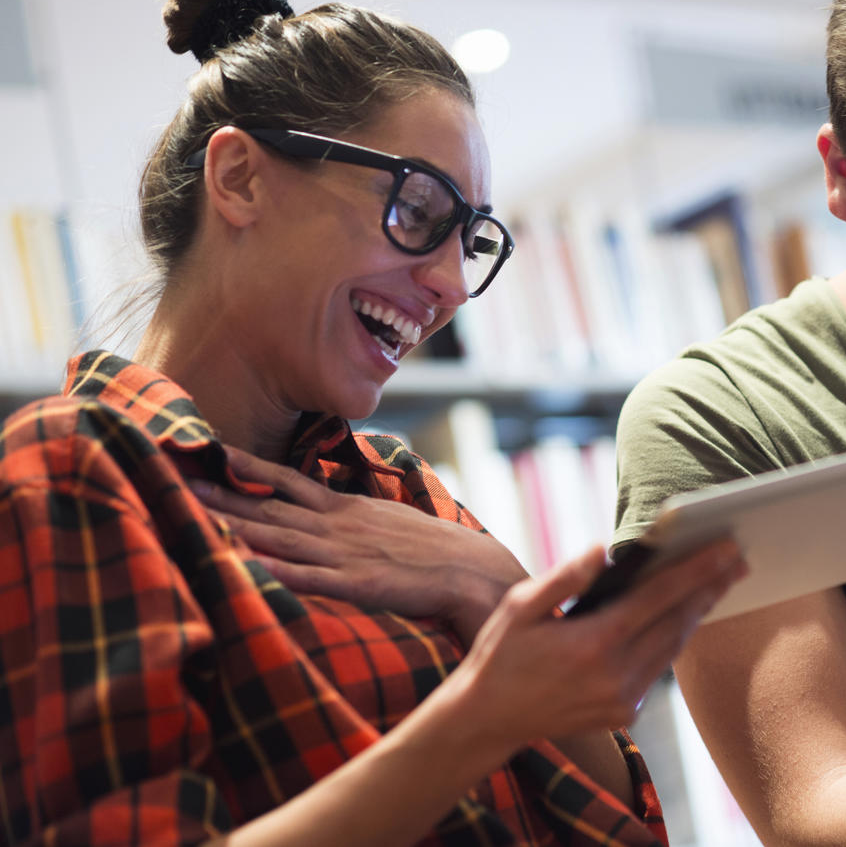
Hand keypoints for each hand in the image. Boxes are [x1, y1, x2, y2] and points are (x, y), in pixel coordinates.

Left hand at [193, 445, 529, 646]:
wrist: (475, 571)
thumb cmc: (435, 552)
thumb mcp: (390, 523)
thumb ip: (355, 519)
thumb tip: (329, 512)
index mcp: (347, 510)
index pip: (287, 482)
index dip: (246, 469)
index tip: (208, 453)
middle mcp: (338, 526)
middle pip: (269, 507)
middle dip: (221, 493)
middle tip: (176, 477)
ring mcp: (344, 554)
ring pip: (279, 536)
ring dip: (234, 524)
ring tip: (192, 512)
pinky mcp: (356, 584)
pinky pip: (306, 578)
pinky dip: (272, 570)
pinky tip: (242, 566)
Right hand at [446, 540, 746, 749]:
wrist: (486, 720)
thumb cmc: (500, 654)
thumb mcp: (520, 608)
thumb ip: (564, 577)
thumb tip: (602, 549)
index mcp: (593, 644)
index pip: (659, 598)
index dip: (696, 570)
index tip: (725, 547)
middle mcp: (615, 676)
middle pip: (678, 622)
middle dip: (710, 587)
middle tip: (739, 557)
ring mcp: (623, 700)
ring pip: (673, 647)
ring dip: (698, 612)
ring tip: (721, 581)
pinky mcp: (624, 714)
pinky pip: (657, 668)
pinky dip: (673, 639)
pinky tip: (685, 615)